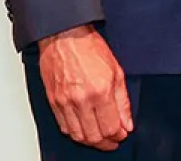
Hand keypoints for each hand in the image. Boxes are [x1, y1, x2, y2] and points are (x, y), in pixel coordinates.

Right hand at [36, 24, 132, 150]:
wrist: (65, 36)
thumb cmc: (89, 48)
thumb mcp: (116, 71)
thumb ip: (123, 101)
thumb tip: (127, 123)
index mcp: (100, 91)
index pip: (110, 128)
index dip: (118, 136)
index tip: (122, 134)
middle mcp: (81, 100)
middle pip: (94, 136)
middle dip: (106, 143)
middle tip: (112, 140)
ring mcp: (65, 102)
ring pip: (78, 136)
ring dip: (91, 141)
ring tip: (99, 137)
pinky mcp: (54, 102)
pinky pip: (64, 127)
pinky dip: (75, 133)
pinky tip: (84, 129)